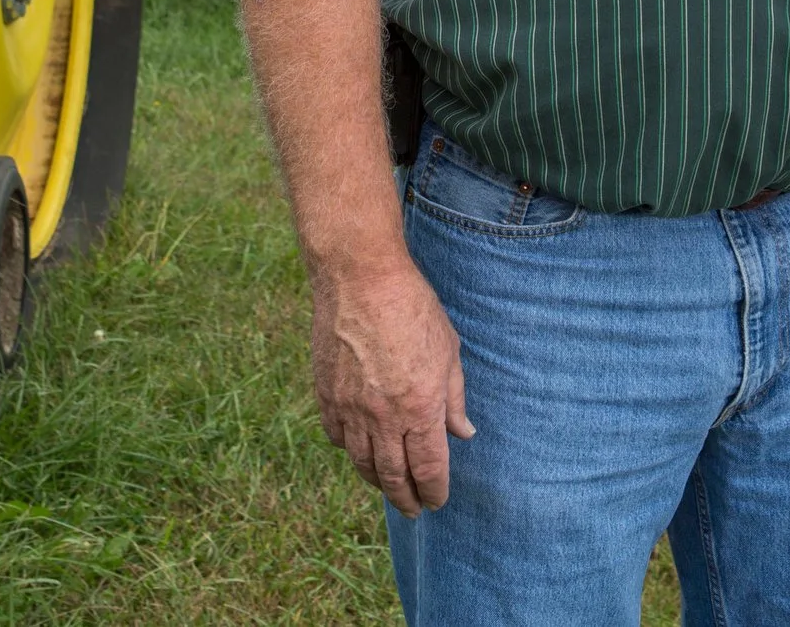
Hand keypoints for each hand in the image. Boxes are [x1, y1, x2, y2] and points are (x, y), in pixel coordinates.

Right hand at [310, 262, 473, 514]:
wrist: (360, 278)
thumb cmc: (412, 307)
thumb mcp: (448, 350)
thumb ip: (454, 398)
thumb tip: (463, 433)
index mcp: (421, 408)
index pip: (429, 469)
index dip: (434, 492)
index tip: (437, 501)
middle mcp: (384, 416)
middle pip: (393, 476)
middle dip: (405, 498)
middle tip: (412, 510)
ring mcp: (350, 408)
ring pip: (362, 462)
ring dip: (377, 482)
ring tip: (387, 488)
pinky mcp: (326, 394)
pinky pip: (336, 436)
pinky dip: (349, 450)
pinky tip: (358, 451)